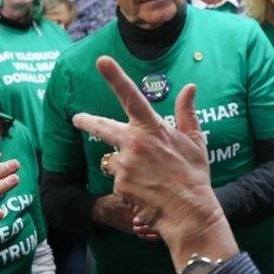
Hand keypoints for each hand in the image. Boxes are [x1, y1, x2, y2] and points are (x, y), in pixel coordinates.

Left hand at [72, 56, 237, 268]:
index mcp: (152, 129)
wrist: (189, 213)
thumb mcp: (195, 141)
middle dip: (87, 122)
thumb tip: (190, 87)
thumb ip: (188, 112)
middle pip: (101, 127)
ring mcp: (124, 166)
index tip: (102, 61)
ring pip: (114, 160)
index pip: (130, 96)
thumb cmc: (194, 176)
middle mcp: (133, 144)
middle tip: (77, 119)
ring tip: (148, 178)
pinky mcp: (119, 186)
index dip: (115, 77)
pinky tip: (145, 192)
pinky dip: (128, 185)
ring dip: (125, 166)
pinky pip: (118, 182)